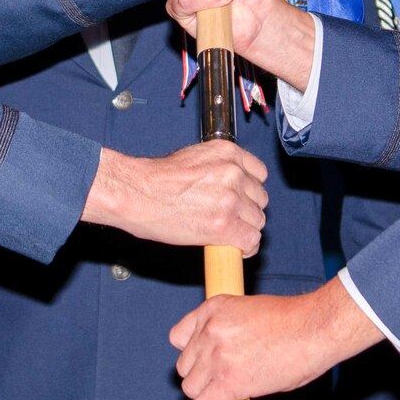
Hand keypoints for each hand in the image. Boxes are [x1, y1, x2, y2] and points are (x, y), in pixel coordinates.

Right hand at [83, 141, 267, 254]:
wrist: (138, 194)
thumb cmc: (156, 179)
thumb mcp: (195, 159)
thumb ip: (219, 169)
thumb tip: (233, 188)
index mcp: (228, 152)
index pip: (260, 173)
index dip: (250, 190)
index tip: (242, 199)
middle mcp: (234, 173)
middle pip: (260, 198)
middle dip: (247, 210)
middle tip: (230, 218)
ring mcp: (231, 199)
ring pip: (257, 221)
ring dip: (245, 229)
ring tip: (227, 232)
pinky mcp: (225, 225)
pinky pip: (251, 241)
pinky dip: (245, 247)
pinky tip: (233, 247)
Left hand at [169, 278, 382, 399]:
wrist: (315, 328)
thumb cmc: (293, 321)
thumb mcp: (249, 311)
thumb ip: (228, 330)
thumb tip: (220, 357)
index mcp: (213, 308)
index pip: (178, 338)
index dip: (191, 354)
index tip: (202, 362)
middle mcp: (209, 330)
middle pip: (184, 366)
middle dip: (199, 376)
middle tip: (217, 382)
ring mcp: (217, 356)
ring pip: (190, 387)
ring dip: (202, 395)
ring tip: (217, 399)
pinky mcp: (229, 382)